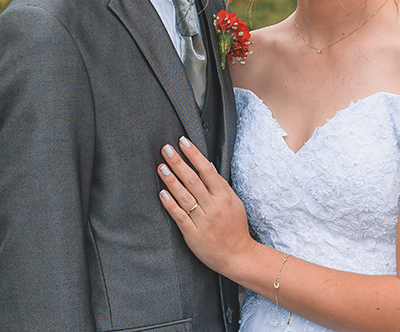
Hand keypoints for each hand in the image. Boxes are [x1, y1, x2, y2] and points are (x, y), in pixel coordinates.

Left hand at [158, 137, 255, 273]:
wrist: (238, 256)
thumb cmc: (236, 228)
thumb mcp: (235, 203)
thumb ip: (221, 185)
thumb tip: (208, 166)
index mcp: (223, 196)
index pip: (207, 170)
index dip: (194, 155)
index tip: (183, 142)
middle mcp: (213, 206)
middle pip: (193, 180)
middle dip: (178, 163)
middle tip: (166, 149)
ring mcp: (203, 220)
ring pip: (184, 196)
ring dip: (171, 180)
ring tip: (161, 167)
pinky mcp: (193, 234)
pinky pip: (180, 216)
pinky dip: (170, 204)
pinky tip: (162, 193)